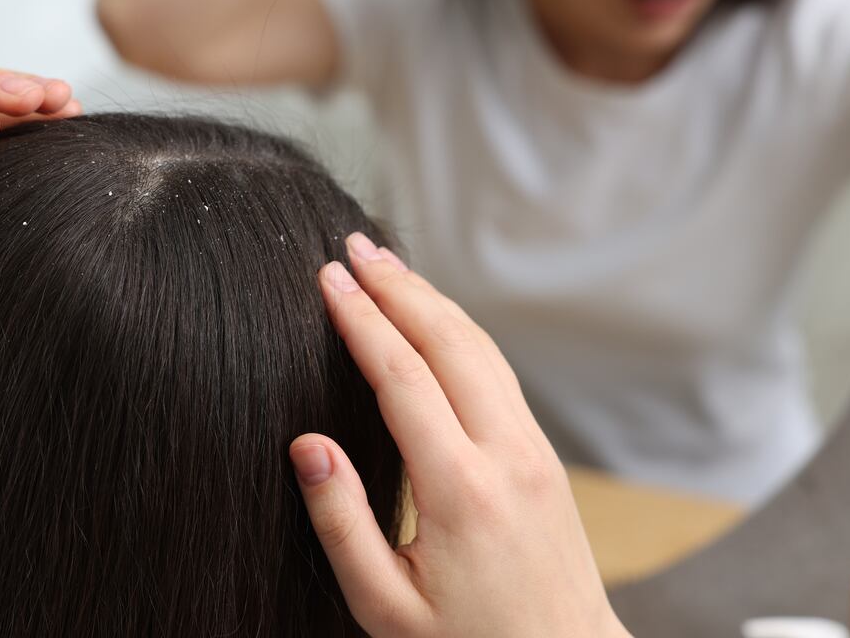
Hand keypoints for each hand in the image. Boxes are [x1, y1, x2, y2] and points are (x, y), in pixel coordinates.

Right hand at [289, 233, 629, 637]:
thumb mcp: (383, 605)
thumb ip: (341, 523)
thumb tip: (307, 445)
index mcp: (460, 491)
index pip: (402, 378)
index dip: (360, 321)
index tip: (326, 281)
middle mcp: (506, 456)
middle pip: (448, 342)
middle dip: (397, 286)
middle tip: (352, 247)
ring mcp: (533, 451)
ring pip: (480, 348)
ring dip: (431, 299)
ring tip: (386, 265)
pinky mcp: (542, 456)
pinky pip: (498, 372)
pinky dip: (458, 330)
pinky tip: (433, 318)